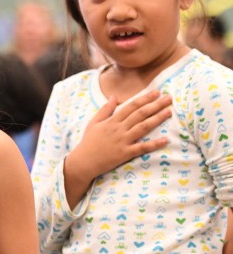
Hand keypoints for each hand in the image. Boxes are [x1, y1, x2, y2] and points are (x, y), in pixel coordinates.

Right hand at [65, 90, 170, 204]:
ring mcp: (123, 141)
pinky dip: (154, 144)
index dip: (144, 98)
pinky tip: (165, 140)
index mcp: (112, 121)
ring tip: (169, 112)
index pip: (131, 106)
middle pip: (140, 114)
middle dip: (155, 105)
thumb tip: (114, 96)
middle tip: (169, 98)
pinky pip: (142, 148)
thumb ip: (105, 109)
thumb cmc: (88, 142)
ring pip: (143, 127)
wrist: (84, 161)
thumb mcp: (94, 123)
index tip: (156, 92)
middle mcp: (119, 129)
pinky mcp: (125, 153)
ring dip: (157, 119)